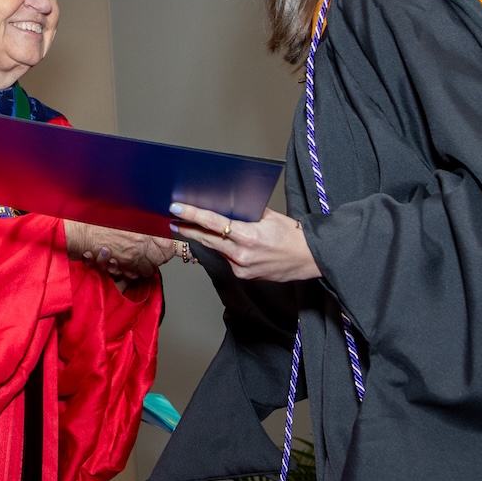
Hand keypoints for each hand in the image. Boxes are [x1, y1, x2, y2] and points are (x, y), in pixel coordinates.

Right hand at [64, 221, 177, 278]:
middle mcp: (141, 242)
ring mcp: (132, 255)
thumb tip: (154, 227)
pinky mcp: (122, 265)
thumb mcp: (125, 215)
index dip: (167, 249)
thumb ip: (141, 223)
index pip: (168, 245)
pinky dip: (132, 272)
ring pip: (148, 270)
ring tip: (136, 260)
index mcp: (145, 228)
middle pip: (160, 260)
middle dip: (156, 260)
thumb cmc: (99, 221)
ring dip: (144, 267)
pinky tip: (125, 264)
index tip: (164, 248)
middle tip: (150, 255)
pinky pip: (134, 274)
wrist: (82, 231)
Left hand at [168, 203, 321, 281]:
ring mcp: (241, 268)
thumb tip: (226, 204)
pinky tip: (223, 242)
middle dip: (188, 228)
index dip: (192, 216)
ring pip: (217, 250)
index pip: (214, 223)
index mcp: (248, 236)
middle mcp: (242, 255)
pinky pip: (227, 259)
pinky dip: (224, 249)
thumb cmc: (292, 235)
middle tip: (173, 219)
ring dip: (205, 238)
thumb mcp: (269, 216)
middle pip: (207, 239)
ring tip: (190, 227)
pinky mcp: (244, 275)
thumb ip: (246, 212)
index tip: (176, 209)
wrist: (308, 259)